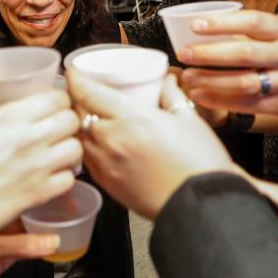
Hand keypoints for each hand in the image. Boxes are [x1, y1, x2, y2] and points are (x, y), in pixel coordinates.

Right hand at [0, 90, 80, 241]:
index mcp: (8, 117)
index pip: (56, 97)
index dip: (57, 100)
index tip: (51, 105)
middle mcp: (29, 139)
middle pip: (72, 121)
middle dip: (67, 121)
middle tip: (55, 128)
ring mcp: (37, 168)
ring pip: (76, 150)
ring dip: (68, 149)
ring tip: (55, 152)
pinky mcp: (39, 195)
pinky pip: (69, 180)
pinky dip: (63, 177)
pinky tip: (49, 176)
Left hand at [68, 71, 238, 219]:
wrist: (202, 206)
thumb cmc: (199, 163)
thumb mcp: (189, 119)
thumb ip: (172, 95)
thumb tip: (167, 81)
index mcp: (130, 117)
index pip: (86, 91)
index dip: (76, 77)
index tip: (75, 71)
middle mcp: (111, 139)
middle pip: (76, 112)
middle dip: (76, 98)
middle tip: (83, 91)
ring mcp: (105, 163)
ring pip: (78, 136)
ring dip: (79, 124)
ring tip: (90, 116)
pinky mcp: (106, 183)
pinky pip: (87, 158)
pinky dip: (88, 146)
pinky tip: (100, 143)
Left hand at [177, 10, 277, 124]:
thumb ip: (258, 32)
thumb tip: (212, 29)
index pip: (253, 23)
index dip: (223, 23)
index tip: (196, 25)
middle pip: (244, 54)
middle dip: (209, 54)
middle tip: (184, 53)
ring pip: (243, 82)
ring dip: (211, 81)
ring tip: (188, 78)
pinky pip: (247, 103)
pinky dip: (221, 100)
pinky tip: (202, 96)